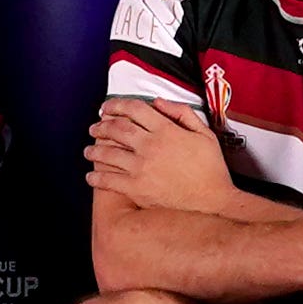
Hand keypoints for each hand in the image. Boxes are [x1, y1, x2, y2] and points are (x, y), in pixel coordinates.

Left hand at [87, 103, 236, 212]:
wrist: (214, 201)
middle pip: (116, 129)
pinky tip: (91, 177)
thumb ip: (182, 113)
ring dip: (94, 150)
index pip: (134, 109)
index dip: (116, 104)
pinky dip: (97, 177)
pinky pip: (110, 180)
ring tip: (88, 151)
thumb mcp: (204, 134)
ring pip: (108, 153)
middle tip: (94, 128)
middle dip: (101, 126)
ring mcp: (141, 168)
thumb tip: (158, 102)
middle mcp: (150, 146)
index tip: (107, 107)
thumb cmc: (211, 168)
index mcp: (165, 130)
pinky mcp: (138, 188)